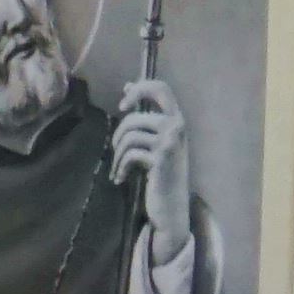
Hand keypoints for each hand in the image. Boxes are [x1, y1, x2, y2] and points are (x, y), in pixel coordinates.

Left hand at [112, 73, 191, 240]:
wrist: (172, 206)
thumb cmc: (162, 173)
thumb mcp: (158, 141)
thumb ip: (146, 119)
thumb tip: (127, 87)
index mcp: (176, 120)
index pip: (161, 89)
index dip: (139, 89)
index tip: (123, 105)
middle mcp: (177, 127)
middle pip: (134, 116)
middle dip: (118, 132)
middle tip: (116, 147)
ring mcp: (170, 142)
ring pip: (129, 135)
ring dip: (117, 154)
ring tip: (117, 167)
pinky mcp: (161, 159)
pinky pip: (130, 153)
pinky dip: (120, 166)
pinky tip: (119, 178)